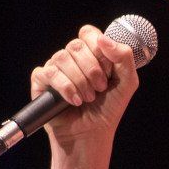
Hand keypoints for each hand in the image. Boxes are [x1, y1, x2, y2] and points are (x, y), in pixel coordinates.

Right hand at [32, 23, 140, 147]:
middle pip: (76, 45)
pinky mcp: (41, 82)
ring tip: (87, 99)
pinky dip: (65, 87)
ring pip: (61, 57)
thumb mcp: (127, 82)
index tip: (109, 71)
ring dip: (80, 81)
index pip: (89, 33)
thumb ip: (124, 57)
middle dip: (92, 69)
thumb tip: (103, 39)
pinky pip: (48, 72)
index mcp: (91, 53)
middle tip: (100, 88)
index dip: (99, 50)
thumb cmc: (109, 109)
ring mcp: (55, 68)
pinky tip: (74, 101)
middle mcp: (71, 58)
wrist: (92, 134)